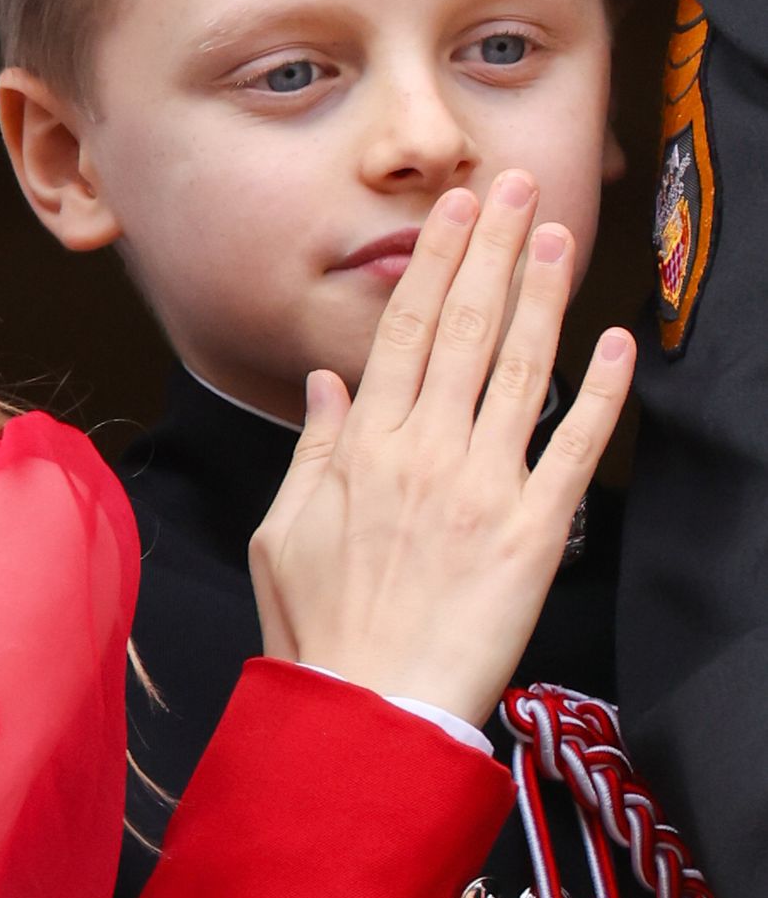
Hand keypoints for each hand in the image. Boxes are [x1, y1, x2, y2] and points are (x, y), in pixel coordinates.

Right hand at [248, 172, 635, 727]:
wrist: (369, 712)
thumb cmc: (320, 631)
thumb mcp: (284, 532)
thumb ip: (313, 450)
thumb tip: (329, 381)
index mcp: (364, 447)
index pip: (406, 330)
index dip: (436, 263)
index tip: (456, 211)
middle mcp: (426, 452)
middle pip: (469, 329)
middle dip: (495, 250)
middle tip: (519, 186)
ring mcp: (484, 489)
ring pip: (520, 371)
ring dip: (543, 296)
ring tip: (560, 235)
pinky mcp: (534, 534)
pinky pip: (573, 450)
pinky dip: (597, 393)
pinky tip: (614, 343)